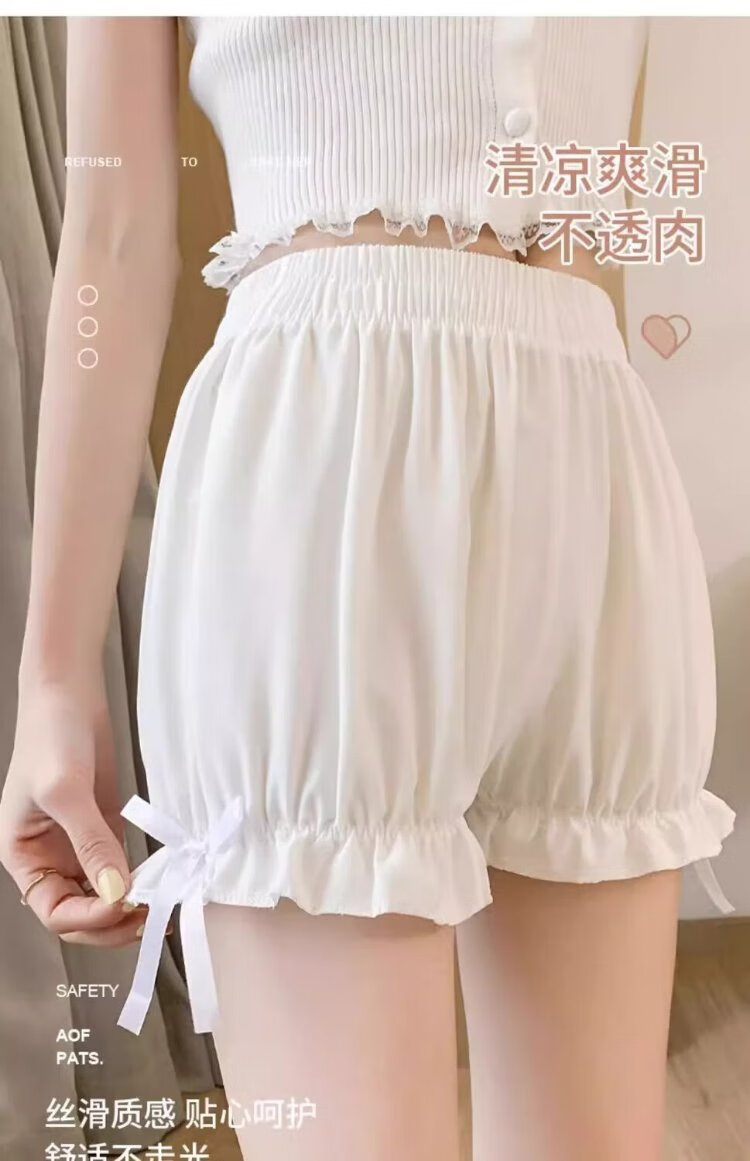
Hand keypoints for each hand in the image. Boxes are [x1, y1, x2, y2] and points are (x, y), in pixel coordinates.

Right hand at [0, 672, 154, 944]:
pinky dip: (139, 881)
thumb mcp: (65, 791)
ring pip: (103, 897)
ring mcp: (78, 846)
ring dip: (130, 907)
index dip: (89, 918)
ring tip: (161, 905)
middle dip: (113, 922)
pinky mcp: (103, 830)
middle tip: (150, 915)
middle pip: (79, 914)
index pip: (54, 911)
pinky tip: (162, 881)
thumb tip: (115, 891)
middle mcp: (49, 859)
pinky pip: (120, 869)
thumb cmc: (50, 735)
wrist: (68, 693)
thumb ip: (90, 842)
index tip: (123, 905)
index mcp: (24, 857)